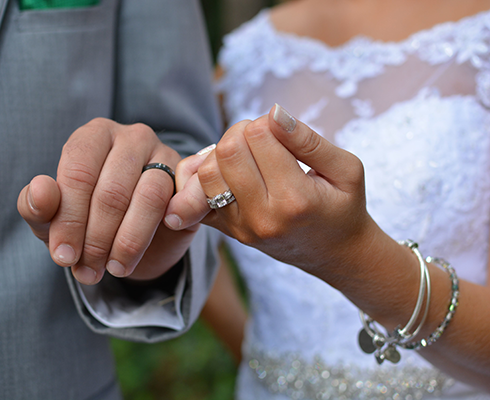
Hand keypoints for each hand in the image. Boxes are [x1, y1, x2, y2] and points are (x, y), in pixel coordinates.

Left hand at [18, 118, 198, 284]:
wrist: (134, 239)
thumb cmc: (87, 219)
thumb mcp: (53, 219)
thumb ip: (37, 206)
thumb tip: (40, 192)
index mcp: (93, 136)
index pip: (78, 172)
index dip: (69, 219)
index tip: (63, 257)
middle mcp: (132, 137)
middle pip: (112, 190)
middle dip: (96, 238)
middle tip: (87, 272)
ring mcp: (166, 154)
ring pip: (149, 197)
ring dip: (129, 241)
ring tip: (115, 268)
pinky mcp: (192, 180)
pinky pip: (187, 200)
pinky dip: (171, 225)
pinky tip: (154, 243)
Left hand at [167, 104, 376, 273]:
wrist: (335, 254)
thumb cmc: (344, 206)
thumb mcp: (346, 169)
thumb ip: (309, 140)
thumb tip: (273, 112)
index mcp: (294, 200)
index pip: (258, 136)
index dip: (267, 122)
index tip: (281, 132)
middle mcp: (262, 217)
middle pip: (227, 151)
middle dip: (241, 132)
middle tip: (261, 139)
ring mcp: (240, 228)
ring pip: (206, 172)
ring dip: (222, 153)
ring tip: (247, 155)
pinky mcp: (227, 232)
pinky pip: (195, 196)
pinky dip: (203, 176)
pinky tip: (228, 172)